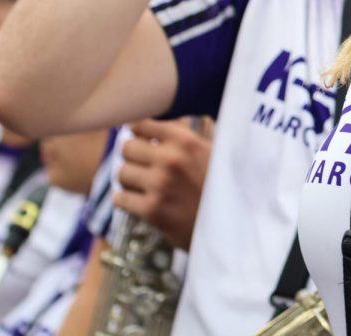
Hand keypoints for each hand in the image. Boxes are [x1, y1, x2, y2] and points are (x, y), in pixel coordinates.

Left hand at [114, 117, 213, 250]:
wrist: (230, 225)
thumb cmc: (221, 186)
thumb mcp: (211, 152)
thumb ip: (185, 136)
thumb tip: (156, 125)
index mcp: (186, 140)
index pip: (141, 124)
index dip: (140, 133)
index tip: (143, 141)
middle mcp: (171, 159)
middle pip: (127, 147)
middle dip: (133, 156)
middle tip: (143, 166)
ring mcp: (160, 185)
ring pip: (121, 172)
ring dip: (130, 180)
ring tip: (144, 186)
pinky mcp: (152, 210)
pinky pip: (120, 198)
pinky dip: (127, 201)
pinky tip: (141, 202)